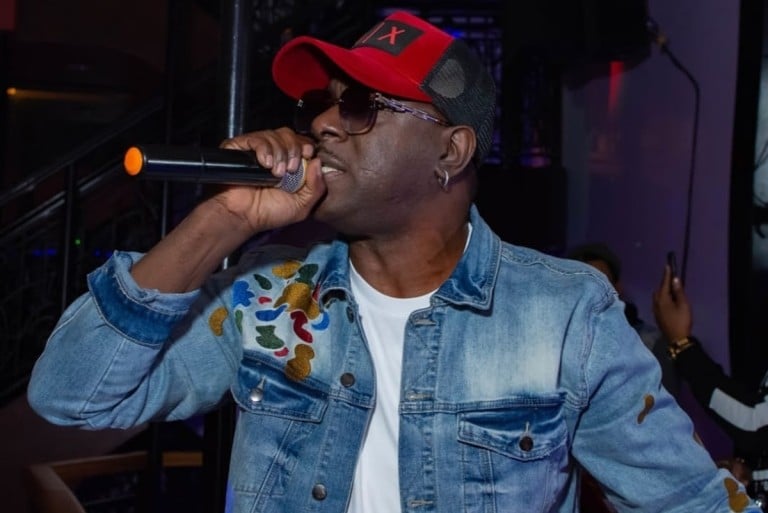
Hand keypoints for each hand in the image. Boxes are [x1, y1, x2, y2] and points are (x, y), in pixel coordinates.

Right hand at [212, 127, 326, 232]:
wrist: (244, 217)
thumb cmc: (269, 213)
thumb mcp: (302, 205)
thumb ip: (317, 186)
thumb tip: (318, 161)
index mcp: (289, 163)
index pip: (300, 141)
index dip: (305, 144)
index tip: (308, 153)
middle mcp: (273, 153)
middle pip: (287, 134)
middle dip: (293, 148)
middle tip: (291, 169)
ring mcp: (255, 150)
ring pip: (272, 134)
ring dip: (279, 152)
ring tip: (276, 173)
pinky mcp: (238, 148)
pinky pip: (254, 138)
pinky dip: (264, 149)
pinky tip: (265, 164)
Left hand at [652, 264, 691, 341]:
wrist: (676, 338)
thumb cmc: (681, 320)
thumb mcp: (683, 304)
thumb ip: (678, 291)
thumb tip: (675, 279)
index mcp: (662, 298)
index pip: (664, 283)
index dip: (667, 274)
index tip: (667, 265)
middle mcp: (655, 302)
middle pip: (659, 289)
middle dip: (664, 283)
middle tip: (671, 279)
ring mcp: (655, 310)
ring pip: (657, 296)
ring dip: (663, 291)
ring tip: (671, 289)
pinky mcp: (657, 315)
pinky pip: (658, 302)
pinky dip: (662, 298)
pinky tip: (668, 300)